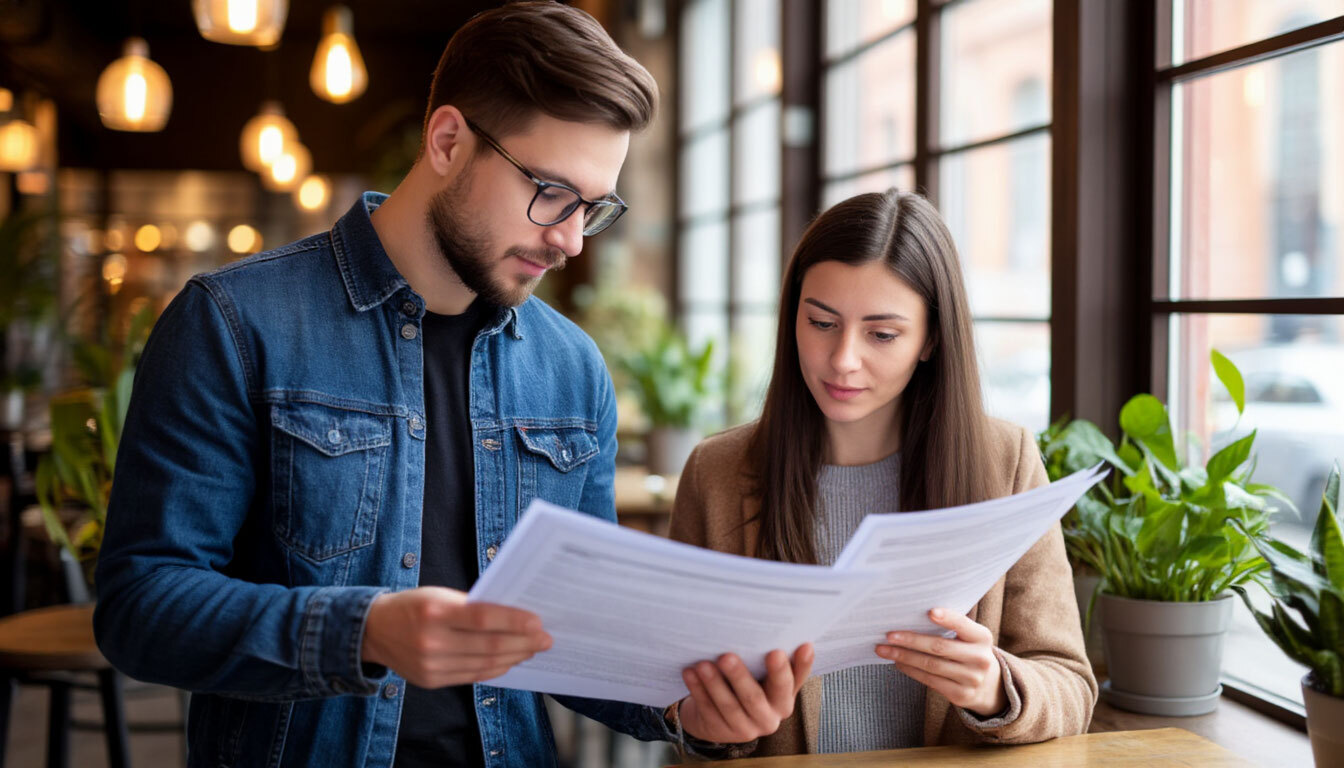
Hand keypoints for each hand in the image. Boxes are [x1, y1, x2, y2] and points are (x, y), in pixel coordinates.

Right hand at [361, 587, 551, 687]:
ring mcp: (431, 665)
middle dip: (523, 643)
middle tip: (545, 639)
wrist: (374, 630)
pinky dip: (495, 669)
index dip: (515, 621)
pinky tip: (509, 661)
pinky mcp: (431, 681)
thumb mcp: (439, 595)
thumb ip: (472, 606)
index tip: (538, 622)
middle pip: (489, 646)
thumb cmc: (414, 606)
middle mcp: (432, 641)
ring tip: (531, 649)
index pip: (484, 618)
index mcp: (434, 612)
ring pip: (484, 665)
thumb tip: (514, 616)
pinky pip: (472, 676)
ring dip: (514, 657)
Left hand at [676, 644, 812, 743]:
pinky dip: (698, 690)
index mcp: (785, 703)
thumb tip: (806, 643)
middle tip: (727, 656)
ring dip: (714, 684)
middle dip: (740, 677)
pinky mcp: (719, 730)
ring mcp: (743, 729)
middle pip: (754, 698)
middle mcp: (768, 720)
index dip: (782, 670)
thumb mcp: (773, 680)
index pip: (788, 685)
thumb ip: (788, 666)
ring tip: (703, 664)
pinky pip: (707, 709)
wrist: (726, 716)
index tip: (775, 651)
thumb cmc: (756, 687)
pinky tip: (690, 672)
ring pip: (728, 706)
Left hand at [876, 608, 1006, 716]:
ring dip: (904, 656)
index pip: (963, 625)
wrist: (989, 685)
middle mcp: (980, 658)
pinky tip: (898, 662)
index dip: (948, 618)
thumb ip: (951, 627)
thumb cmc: (968, 651)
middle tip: (889, 635)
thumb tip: (911, 617)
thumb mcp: (969, 638)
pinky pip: (930, 680)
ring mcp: (971, 679)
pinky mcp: (961, 695)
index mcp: (982, 637)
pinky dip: (911, 670)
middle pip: (939, 647)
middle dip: (911, 640)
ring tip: (885, 649)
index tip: (929, 611)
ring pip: (931, 665)